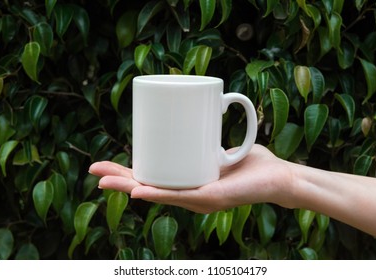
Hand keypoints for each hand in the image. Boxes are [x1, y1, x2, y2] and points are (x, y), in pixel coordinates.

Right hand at [88, 144, 294, 212]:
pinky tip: (136, 189)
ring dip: (128, 186)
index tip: (110, 163)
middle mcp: (188, 193)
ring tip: (103, 179)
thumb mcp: (221, 148)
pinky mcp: (209, 197)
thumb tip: (196, 113)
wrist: (281, 178)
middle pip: (147, 185)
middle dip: (119, 178)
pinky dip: (156, 192)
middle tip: (95, 170)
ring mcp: (197, 198)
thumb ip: (206, 137)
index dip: (129, 171)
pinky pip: (177, 195)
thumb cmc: (254, 165)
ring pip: (155, 192)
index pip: (152, 177)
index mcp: (187, 182)